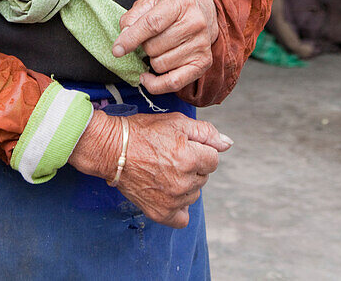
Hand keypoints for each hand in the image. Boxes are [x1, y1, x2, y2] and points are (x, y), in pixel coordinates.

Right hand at [69, 109, 231, 227]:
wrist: (113, 150)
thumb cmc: (144, 133)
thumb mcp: (176, 122)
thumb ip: (206, 132)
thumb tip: (228, 144)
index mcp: (189, 157)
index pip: (214, 159)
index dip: (200, 150)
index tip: (184, 146)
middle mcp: (183, 182)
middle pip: (204, 177)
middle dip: (194, 166)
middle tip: (172, 157)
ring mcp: (172, 201)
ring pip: (195, 194)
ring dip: (186, 184)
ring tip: (166, 171)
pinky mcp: (160, 213)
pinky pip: (182, 218)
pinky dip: (180, 208)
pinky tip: (170, 194)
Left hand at [113, 0, 218, 94]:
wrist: (203, 13)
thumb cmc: (172, 9)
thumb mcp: (151, 3)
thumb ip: (132, 17)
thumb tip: (123, 39)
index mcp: (180, 3)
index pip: (152, 24)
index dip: (131, 38)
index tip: (117, 50)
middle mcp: (195, 23)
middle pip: (154, 47)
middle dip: (144, 46)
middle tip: (151, 39)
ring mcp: (201, 44)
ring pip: (160, 64)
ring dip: (152, 60)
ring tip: (160, 48)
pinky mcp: (203, 63)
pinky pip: (173, 83)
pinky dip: (156, 84)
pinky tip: (148, 77)